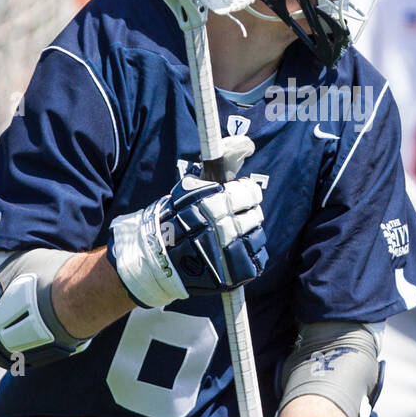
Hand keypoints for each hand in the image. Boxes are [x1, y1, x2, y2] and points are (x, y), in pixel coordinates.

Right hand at [107, 137, 266, 307]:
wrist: (158, 259)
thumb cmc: (174, 219)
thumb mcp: (189, 189)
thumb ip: (215, 171)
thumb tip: (245, 144)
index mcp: (215, 205)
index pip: (250, 192)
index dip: (247, 192)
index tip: (241, 195)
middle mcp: (226, 229)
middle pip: (255, 214)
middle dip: (247, 212)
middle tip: (235, 215)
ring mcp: (231, 253)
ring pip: (258, 235)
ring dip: (249, 232)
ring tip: (233, 234)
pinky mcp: (236, 272)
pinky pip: (257, 257)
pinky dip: (250, 252)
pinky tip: (236, 249)